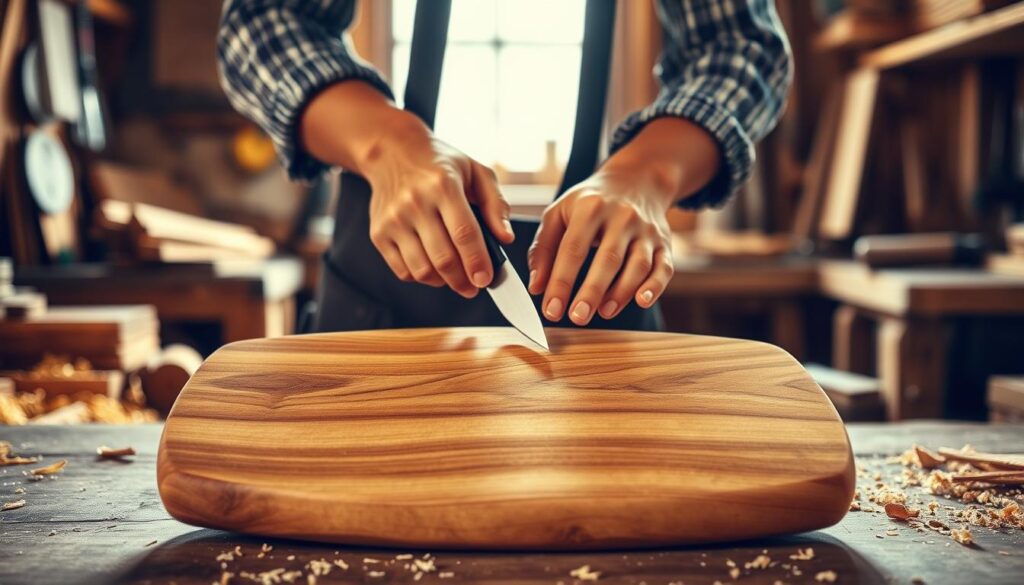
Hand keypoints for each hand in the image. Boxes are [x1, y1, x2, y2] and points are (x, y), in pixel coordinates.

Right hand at [299, 81, 512, 297]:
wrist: (391, 151)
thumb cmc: (440, 163)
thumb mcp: (475, 171)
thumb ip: (495, 204)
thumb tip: (506, 237)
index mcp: (443, 185)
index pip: (463, 233)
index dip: (477, 262)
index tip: (486, 280)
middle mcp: (415, 203)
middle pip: (443, 258)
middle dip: (463, 281)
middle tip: (474, 287)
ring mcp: (393, 220)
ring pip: (422, 269)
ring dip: (444, 282)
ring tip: (456, 278)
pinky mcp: (378, 233)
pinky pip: (403, 271)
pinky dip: (422, 278)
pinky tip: (434, 269)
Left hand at [527, 167, 674, 325]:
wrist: (636, 180)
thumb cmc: (589, 203)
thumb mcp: (559, 213)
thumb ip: (543, 249)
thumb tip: (536, 287)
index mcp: (590, 207)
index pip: (573, 249)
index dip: (561, 282)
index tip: (551, 309)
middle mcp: (622, 216)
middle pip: (608, 258)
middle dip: (591, 291)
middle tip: (577, 317)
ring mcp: (646, 230)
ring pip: (638, 265)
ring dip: (620, 293)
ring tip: (602, 312)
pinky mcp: (664, 243)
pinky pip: (664, 267)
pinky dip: (655, 286)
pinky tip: (641, 301)